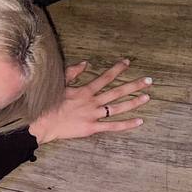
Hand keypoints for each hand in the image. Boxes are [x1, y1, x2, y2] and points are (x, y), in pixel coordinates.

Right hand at [28, 59, 151, 144]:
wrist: (42, 123)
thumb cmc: (48, 103)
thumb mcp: (58, 84)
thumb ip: (72, 72)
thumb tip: (85, 63)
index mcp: (85, 91)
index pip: (105, 77)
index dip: (117, 69)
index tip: (127, 62)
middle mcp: (92, 102)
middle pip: (117, 92)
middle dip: (133, 85)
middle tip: (148, 80)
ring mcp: (93, 115)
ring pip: (118, 108)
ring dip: (133, 102)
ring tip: (147, 97)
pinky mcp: (92, 128)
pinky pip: (113, 126)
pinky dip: (127, 124)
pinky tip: (140, 121)